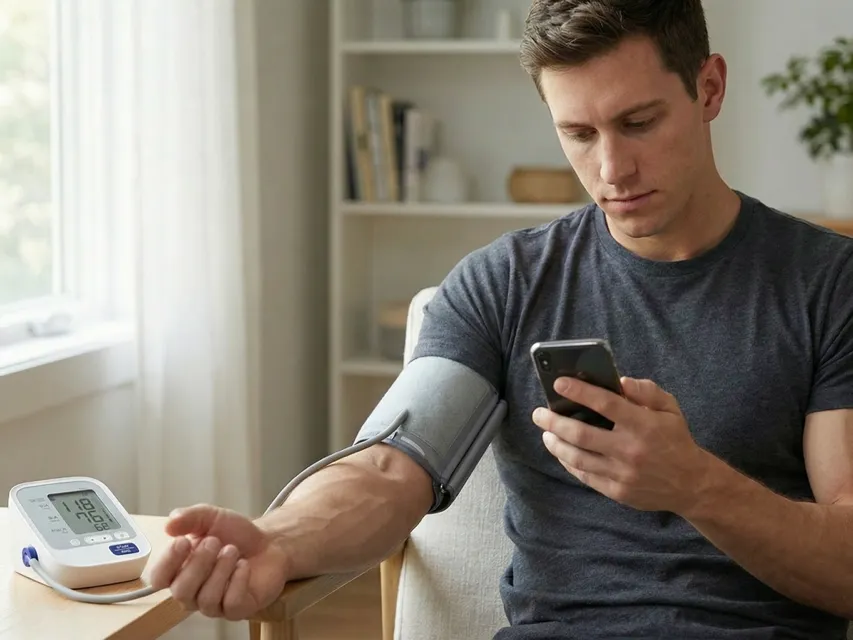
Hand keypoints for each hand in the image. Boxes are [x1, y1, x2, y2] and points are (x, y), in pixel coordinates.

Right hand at [149, 504, 289, 619]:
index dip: (168, 562)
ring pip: (206, 599)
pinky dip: (238, 580)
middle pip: (181, 592)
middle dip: (199, 563)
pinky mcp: (237, 609)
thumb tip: (169, 523)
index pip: (159, 579)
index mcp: (180, 570)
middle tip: (215, 541)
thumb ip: (189, 517)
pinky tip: (244, 565)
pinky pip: (231, 604)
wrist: (268, 541)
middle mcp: (193, 592)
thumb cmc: (236, 534)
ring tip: (233, 550)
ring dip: (221, 569)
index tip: (183, 541)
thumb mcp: (211, 517)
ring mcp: (214, 604)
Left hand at [532, 376, 710, 512]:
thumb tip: (619, 381)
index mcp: (643, 425)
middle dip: (554, 421)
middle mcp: (630, 450)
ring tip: (546, 431)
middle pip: (581, 434)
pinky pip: (584, 475)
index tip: (558, 383)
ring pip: (577, 457)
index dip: (579, 392)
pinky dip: (568, 462)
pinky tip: (560, 451)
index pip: (605, 404)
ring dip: (556, 443)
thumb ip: (646, 391)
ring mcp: (622, 473)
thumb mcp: (670, 408)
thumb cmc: (676, 440)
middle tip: (539, 413)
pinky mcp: (617, 491)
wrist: (692, 484)